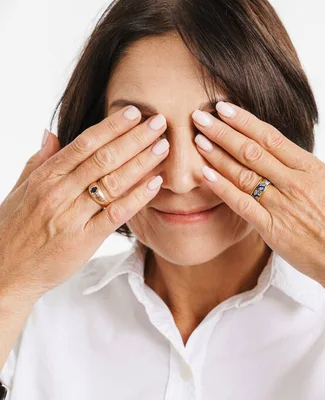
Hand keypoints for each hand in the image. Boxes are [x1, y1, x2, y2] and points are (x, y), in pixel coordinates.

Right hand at [0, 106, 170, 299]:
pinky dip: (138, 197)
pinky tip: (156, 183)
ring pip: (112, 182)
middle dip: (134, 138)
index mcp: (44, 178)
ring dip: (141, 162)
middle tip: (159, 122)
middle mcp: (58, 193)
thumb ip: (39, 162)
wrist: (4, 275)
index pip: (83, 144)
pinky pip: (116, 214)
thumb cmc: (13, 231)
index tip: (133, 112)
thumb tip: (51, 132)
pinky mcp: (84, 240)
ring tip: (164, 146)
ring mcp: (71, 217)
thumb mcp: (19, 191)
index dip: (110, 127)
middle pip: (103, 158)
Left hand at [192, 102, 324, 287]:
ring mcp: (283, 208)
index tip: (225, 108)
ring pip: (243, 175)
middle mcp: (296, 185)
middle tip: (199, 115)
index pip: (273, 138)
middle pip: (252, 151)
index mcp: (316, 171)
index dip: (245, 121)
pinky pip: (243, 206)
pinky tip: (205, 175)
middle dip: (223, 132)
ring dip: (218, 156)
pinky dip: (223, 189)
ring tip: (197, 139)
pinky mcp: (274, 231)